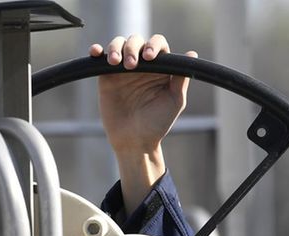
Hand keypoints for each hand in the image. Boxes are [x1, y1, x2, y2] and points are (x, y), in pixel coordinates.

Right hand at [88, 35, 197, 213]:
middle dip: (133, 48)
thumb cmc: (158, 123)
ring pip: (118, 45)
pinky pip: (99, 60)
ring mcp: (122, 70)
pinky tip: (96, 52)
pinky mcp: (106, 78)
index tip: (149, 57)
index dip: (153, 45)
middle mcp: (141, 65)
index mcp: (159, 67)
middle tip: (132, 66)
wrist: (135, 142)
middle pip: (135, 41)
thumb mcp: (175, 100)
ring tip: (115, 62)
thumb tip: (192, 54)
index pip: (157, 44)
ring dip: (116, 48)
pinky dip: (97, 51)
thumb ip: (181, 78)